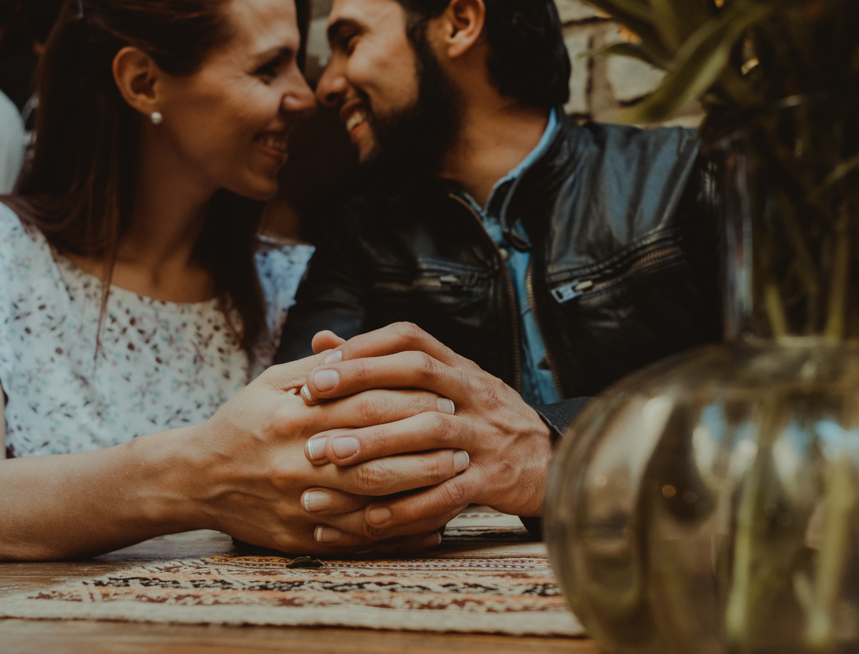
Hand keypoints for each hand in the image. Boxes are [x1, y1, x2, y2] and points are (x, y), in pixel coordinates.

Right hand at [187, 351, 461, 553]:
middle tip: (462, 440)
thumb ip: (319, 368)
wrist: (194, 479)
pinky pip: (359, 541)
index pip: (365, 407)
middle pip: (375, 459)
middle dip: (425, 450)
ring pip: (371, 505)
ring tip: (457, 479)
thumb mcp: (272, 383)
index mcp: (293, 418)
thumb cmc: (241, 421)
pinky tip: (433, 525)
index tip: (443, 397)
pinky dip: (400, 534)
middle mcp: (295, 464)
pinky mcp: (299, 538)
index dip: (410, 403)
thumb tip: (365, 348)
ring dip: (421, 494)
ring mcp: (297, 506)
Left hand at [297, 322, 552, 538]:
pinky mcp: (494, 480)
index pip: (411, 340)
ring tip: (328, 454)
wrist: (549, 458)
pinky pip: (449, 493)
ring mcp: (486, 436)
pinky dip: (408, 506)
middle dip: (361, 385)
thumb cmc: (479, 418)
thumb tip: (321, 340)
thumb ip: (383, 363)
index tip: (319, 367)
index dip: (365, 348)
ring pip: (431, 431)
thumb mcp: (444, 382)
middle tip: (309, 402)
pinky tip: (368, 517)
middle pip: (418, 376)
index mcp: (459, 367)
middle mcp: (474, 394)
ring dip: (377, 442)